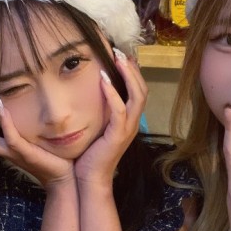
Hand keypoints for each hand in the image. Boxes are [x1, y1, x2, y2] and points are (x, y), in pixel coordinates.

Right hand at [0, 93, 74, 188]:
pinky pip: (10, 138)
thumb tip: (15, 106)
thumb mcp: (28, 140)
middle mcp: (4, 153)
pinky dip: (4, 121)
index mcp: (2, 150)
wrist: (61, 177)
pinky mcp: (26, 153)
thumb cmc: (47, 156)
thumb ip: (19, 128)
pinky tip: (2, 106)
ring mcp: (13, 154)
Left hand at [74, 52, 147, 185]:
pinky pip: (119, 110)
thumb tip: (88, 91)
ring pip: (137, 96)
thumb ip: (97, 110)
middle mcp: (132, 123)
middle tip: (119, 51)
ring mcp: (127, 129)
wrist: (89, 180)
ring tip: (116, 58)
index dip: (133, 72)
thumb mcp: (95, 127)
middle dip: (132, 68)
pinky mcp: (118, 135)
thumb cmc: (89, 155)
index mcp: (128, 120)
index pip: (138, 91)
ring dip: (128, 75)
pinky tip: (103, 79)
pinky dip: (113, 93)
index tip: (120, 55)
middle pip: (142, 89)